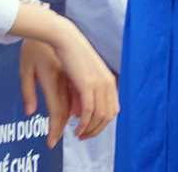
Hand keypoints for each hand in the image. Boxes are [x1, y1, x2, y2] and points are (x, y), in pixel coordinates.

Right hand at [22, 22, 118, 142]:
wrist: (64, 38)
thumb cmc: (69, 55)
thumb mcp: (81, 75)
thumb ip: (85, 92)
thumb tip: (81, 111)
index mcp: (108, 81)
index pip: (113, 109)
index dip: (101, 124)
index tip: (88, 131)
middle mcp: (108, 83)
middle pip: (109, 116)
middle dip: (96, 130)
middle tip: (82, 137)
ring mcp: (100, 83)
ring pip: (101, 116)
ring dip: (90, 129)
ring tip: (78, 135)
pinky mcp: (88, 84)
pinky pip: (90, 111)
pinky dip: (84, 123)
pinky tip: (75, 129)